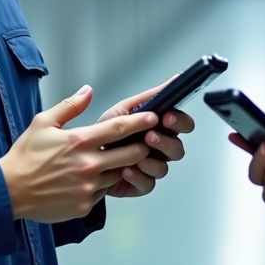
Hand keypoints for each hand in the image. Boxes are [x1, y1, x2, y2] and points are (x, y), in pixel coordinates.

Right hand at [0, 85, 155, 222]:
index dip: (140, 122)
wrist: (9, 191)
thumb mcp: (43, 123)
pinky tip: (88, 180)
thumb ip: (70, 106)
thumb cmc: (25, 157)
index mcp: (80, 141)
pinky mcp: (85, 204)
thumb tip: (88, 91)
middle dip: (140, 147)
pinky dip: (101, 185)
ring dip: (119, 167)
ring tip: (108, 162)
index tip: (154, 117)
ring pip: (119, 174)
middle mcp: (88, 165)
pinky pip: (103, 193)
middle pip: (131, 154)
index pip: (119, 128)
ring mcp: (89, 187)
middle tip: (141, 143)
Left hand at [98, 77, 195, 197]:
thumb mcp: (124, 109)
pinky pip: (148, 184)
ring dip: (152, 161)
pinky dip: (138, 177)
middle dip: (166, 142)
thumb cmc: (104, 132)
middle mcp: (158, 149)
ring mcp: (150, 167)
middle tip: (150, 136)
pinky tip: (126, 170)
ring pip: (164, 168)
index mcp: (158, 128)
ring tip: (137, 154)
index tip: (168, 117)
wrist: (81, 156)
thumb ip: (150, 96)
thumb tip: (174, 79)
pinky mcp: (140, 184)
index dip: (179, 121)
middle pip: (177, 149)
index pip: (182, 124)